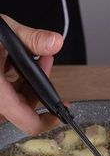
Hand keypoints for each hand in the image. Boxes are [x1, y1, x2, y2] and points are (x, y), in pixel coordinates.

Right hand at [0, 15, 62, 133]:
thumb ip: (31, 39)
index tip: (58, 115)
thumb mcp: (3, 32)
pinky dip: (16, 80)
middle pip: (24, 107)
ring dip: (29, 81)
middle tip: (46, 63)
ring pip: (16, 100)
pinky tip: (18, 62)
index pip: (27, 122)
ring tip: (37, 57)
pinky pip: (6, 94)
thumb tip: (55, 42)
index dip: (46, 122)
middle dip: (39, 87)